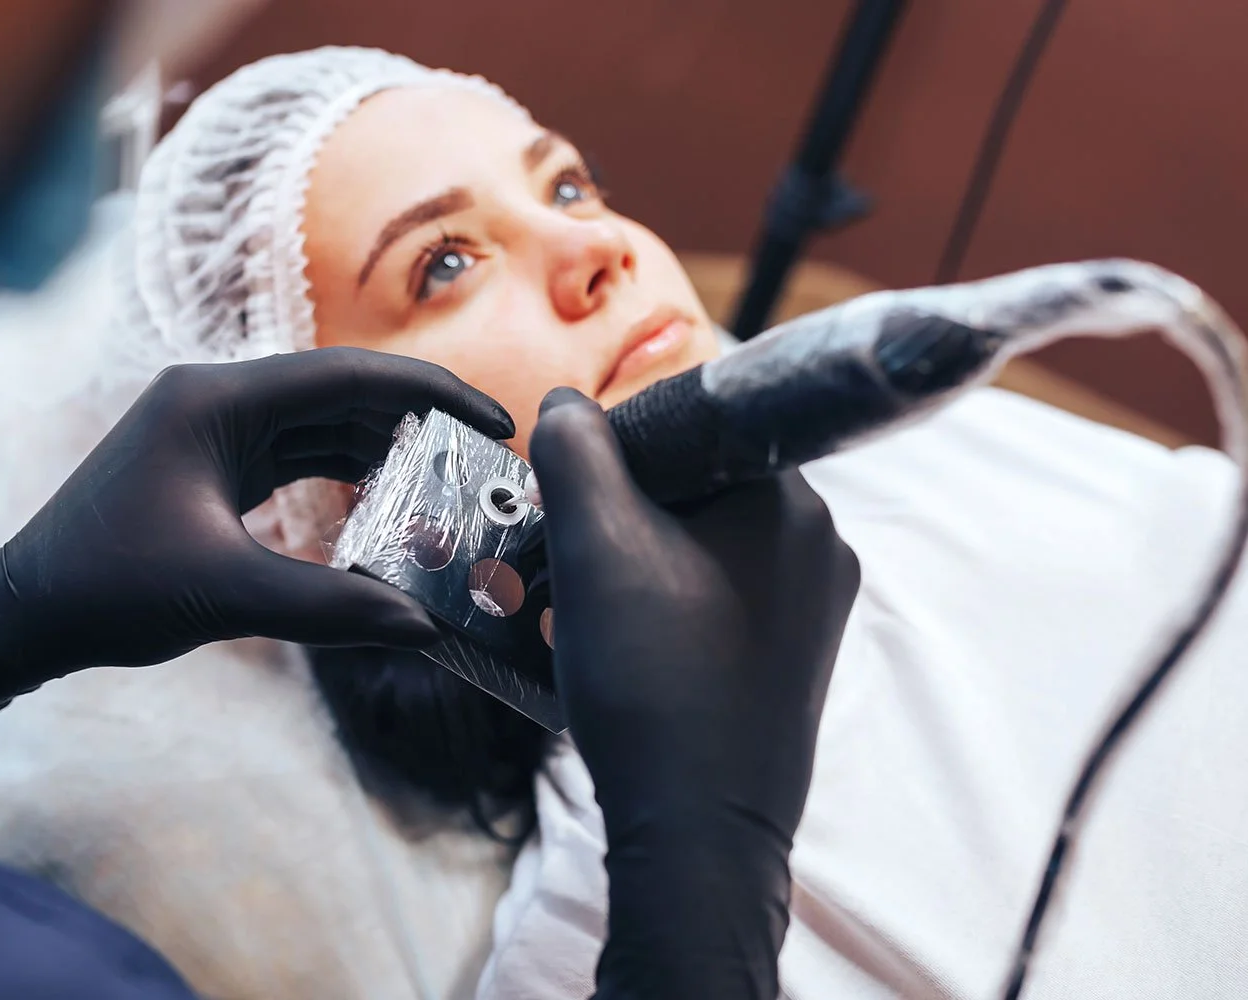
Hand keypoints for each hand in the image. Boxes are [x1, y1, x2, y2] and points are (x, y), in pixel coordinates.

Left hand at [0, 348, 512, 755]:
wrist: (22, 613)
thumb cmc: (105, 592)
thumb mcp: (226, 596)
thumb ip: (331, 606)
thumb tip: (426, 627)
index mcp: (216, 400)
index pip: (348, 377)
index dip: (431, 394)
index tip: (495, 419)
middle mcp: (216, 398)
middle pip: (342, 393)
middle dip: (417, 422)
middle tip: (487, 459)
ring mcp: (211, 429)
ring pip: (322, 424)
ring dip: (385, 448)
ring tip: (452, 482)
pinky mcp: (210, 463)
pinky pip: (296, 454)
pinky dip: (346, 472)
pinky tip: (389, 500)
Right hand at [529, 388, 858, 998]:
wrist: (700, 836)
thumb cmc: (650, 682)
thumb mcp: (593, 547)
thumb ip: (576, 451)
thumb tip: (568, 407)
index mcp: (791, 497)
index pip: (691, 429)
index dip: (616, 457)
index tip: (568, 506)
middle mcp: (822, 543)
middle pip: (697, 491)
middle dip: (622, 518)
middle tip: (567, 566)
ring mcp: (815, 607)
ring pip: (705, 548)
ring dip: (639, 565)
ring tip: (588, 615)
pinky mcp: (797, 659)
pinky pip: (722, 600)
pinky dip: (668, 609)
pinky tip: (627, 651)